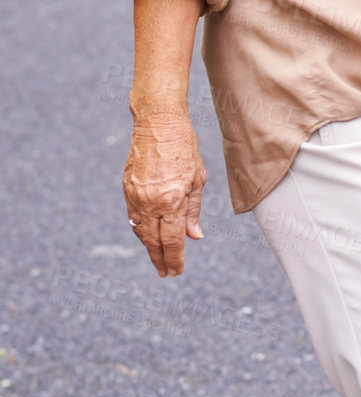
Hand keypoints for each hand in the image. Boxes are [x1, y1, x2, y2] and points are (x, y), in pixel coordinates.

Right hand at [124, 111, 206, 276]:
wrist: (157, 122)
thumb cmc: (184, 146)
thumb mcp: (197, 178)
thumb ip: (193, 210)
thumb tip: (194, 237)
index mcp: (172, 200)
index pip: (172, 241)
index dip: (174, 259)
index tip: (176, 272)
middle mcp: (151, 202)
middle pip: (153, 242)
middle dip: (160, 260)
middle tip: (166, 273)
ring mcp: (135, 196)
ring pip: (140, 232)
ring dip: (149, 248)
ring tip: (158, 258)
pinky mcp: (126, 189)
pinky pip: (133, 217)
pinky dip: (140, 230)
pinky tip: (147, 236)